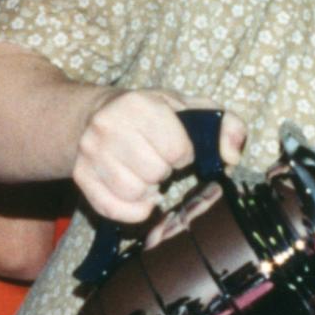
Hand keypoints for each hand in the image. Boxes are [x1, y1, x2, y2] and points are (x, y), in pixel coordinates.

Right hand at [72, 90, 246, 223]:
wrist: (91, 116)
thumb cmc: (148, 114)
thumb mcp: (187, 108)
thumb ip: (223, 125)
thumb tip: (233, 155)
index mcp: (139, 104)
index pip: (177, 149)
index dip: (184, 153)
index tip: (176, 147)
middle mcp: (109, 126)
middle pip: (155, 173)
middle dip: (164, 171)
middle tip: (158, 160)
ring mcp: (90, 153)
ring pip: (134, 193)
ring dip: (148, 189)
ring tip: (145, 173)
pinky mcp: (81, 177)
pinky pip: (113, 209)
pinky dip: (132, 210)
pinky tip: (137, 195)